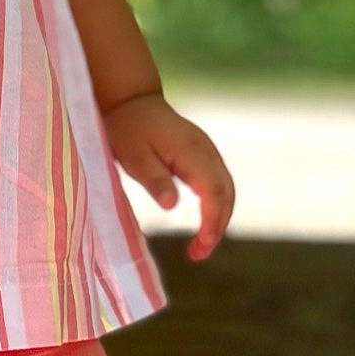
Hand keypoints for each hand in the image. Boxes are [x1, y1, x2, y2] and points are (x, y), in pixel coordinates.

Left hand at [101, 92, 234, 261]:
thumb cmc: (128, 129)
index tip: (201, 246)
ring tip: (199, 247)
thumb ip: (154, 179)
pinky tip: (203, 223)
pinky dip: (216, 205)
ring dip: (219, 218)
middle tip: (197, 254)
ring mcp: (207, 150)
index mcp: (190, 150)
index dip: (212, 221)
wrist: (131, 101)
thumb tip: (172, 205)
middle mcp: (206, 150)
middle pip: (226, 192)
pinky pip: (218, 182)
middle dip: (218, 226)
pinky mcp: (203, 154)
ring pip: (226, 188)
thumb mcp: (133, 157)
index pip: (213, 190)